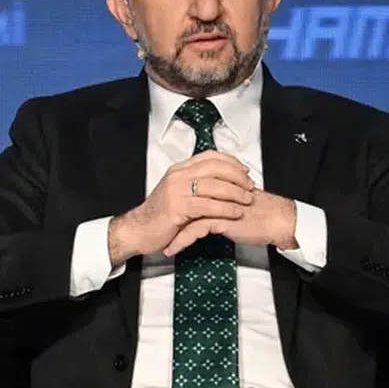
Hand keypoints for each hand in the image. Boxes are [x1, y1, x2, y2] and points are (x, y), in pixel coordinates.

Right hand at [108, 151, 255, 263]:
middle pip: (215, 168)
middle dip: (237, 177)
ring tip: (247, 200)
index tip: (245, 171)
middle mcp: (178, 176)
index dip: (231, 162)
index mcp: (180, 170)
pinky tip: (235, 213)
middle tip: (250, 186)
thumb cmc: (160, 215)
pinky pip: (207, 205)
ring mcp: (176, 190)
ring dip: (234, 193)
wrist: (138, 230)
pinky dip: (225, 208)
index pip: (210, 157)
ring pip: (213, 186)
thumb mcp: (177, 193)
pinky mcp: (177, 207)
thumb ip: (195, 185)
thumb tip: (219, 181)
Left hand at [161, 189, 297, 256]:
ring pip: (185, 215)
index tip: (163, 218)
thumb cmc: (260, 211)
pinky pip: (194, 230)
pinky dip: (181, 240)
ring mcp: (216, 203)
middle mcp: (214, 190)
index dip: (173, 204)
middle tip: (157, 231)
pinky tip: (173, 249)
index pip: (187, 189)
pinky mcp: (220, 218)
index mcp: (217, 183)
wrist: (277, 219)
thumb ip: (219, 198)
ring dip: (171, 231)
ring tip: (161, 244)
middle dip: (168, 218)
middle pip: (182, 201)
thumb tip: (205, 205)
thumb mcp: (234, 201)